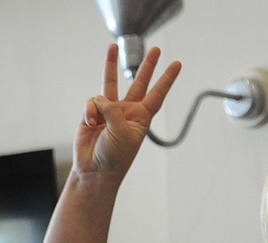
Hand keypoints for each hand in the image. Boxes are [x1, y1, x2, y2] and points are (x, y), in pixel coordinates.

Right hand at [74, 44, 181, 182]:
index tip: (178, 64)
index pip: (158, 93)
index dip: (167, 79)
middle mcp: (127, 111)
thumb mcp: (122, 133)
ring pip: (112, 82)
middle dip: (147, 65)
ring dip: (111, 63)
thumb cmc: (115, 157)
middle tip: (157, 49)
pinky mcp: (93, 113)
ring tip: (113, 46)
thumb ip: (113, 110)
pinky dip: (90, 111)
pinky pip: (91, 102)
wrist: (95, 170)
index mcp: (142, 117)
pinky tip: (91, 123)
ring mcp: (110, 111)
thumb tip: (101, 99)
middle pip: (140, 82)